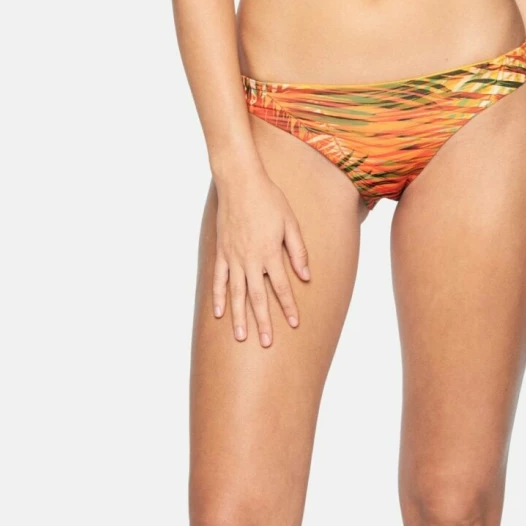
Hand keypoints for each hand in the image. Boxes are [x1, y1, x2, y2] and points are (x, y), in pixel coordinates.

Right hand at [212, 167, 311, 346]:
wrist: (239, 182)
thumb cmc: (269, 199)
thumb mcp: (291, 223)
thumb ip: (298, 251)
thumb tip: (306, 276)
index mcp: (270, 252)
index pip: (282, 287)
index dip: (288, 307)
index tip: (293, 324)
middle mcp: (251, 259)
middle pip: (257, 297)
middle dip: (263, 322)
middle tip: (266, 344)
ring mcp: (233, 257)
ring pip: (237, 293)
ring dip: (239, 317)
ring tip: (241, 337)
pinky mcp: (221, 252)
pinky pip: (220, 280)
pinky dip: (219, 297)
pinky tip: (220, 313)